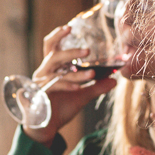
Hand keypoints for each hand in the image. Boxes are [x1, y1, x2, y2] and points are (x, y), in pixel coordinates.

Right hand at [23, 23, 115, 144]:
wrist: (48, 127)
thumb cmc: (61, 108)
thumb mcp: (82, 95)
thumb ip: (96, 86)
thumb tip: (114, 80)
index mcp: (52, 68)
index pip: (51, 45)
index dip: (58, 35)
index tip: (69, 27)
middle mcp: (44, 72)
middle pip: (54, 54)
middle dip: (71, 52)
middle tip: (87, 51)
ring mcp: (41, 83)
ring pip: (58, 72)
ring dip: (75, 72)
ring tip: (92, 73)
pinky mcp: (40, 95)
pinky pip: (55, 87)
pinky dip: (68, 85)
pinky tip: (80, 88)